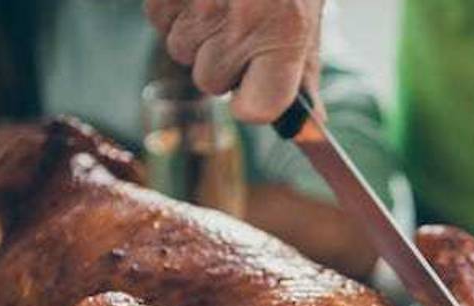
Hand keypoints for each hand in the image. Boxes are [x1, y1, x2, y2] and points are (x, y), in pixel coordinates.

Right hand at [145, 0, 324, 122]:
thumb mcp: (307, 16)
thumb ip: (304, 73)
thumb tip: (313, 126)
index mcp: (284, 34)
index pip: (256, 109)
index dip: (252, 102)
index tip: (256, 91)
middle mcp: (239, 23)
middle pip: (211, 82)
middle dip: (222, 60)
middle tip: (242, 20)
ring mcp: (198, 5)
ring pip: (181, 52)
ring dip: (197, 33)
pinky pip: (159, 20)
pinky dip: (175, 8)